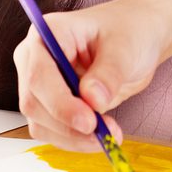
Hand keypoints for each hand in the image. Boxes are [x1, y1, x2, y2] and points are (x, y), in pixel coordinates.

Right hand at [12, 0, 171, 151]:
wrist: (138, 38)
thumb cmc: (128, 31)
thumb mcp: (125, 47)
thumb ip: (108, 73)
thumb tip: (93, 100)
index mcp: (49, 33)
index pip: (40, 74)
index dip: (60, 102)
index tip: (89, 121)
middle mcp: (36, 57)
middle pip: (34, 102)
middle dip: (68, 124)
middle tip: (104, 133)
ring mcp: (40, 83)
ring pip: (40, 122)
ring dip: (73, 137)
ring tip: (108, 133)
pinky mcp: (49, 104)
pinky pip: (52, 131)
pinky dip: (74, 140)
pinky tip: (99, 134)